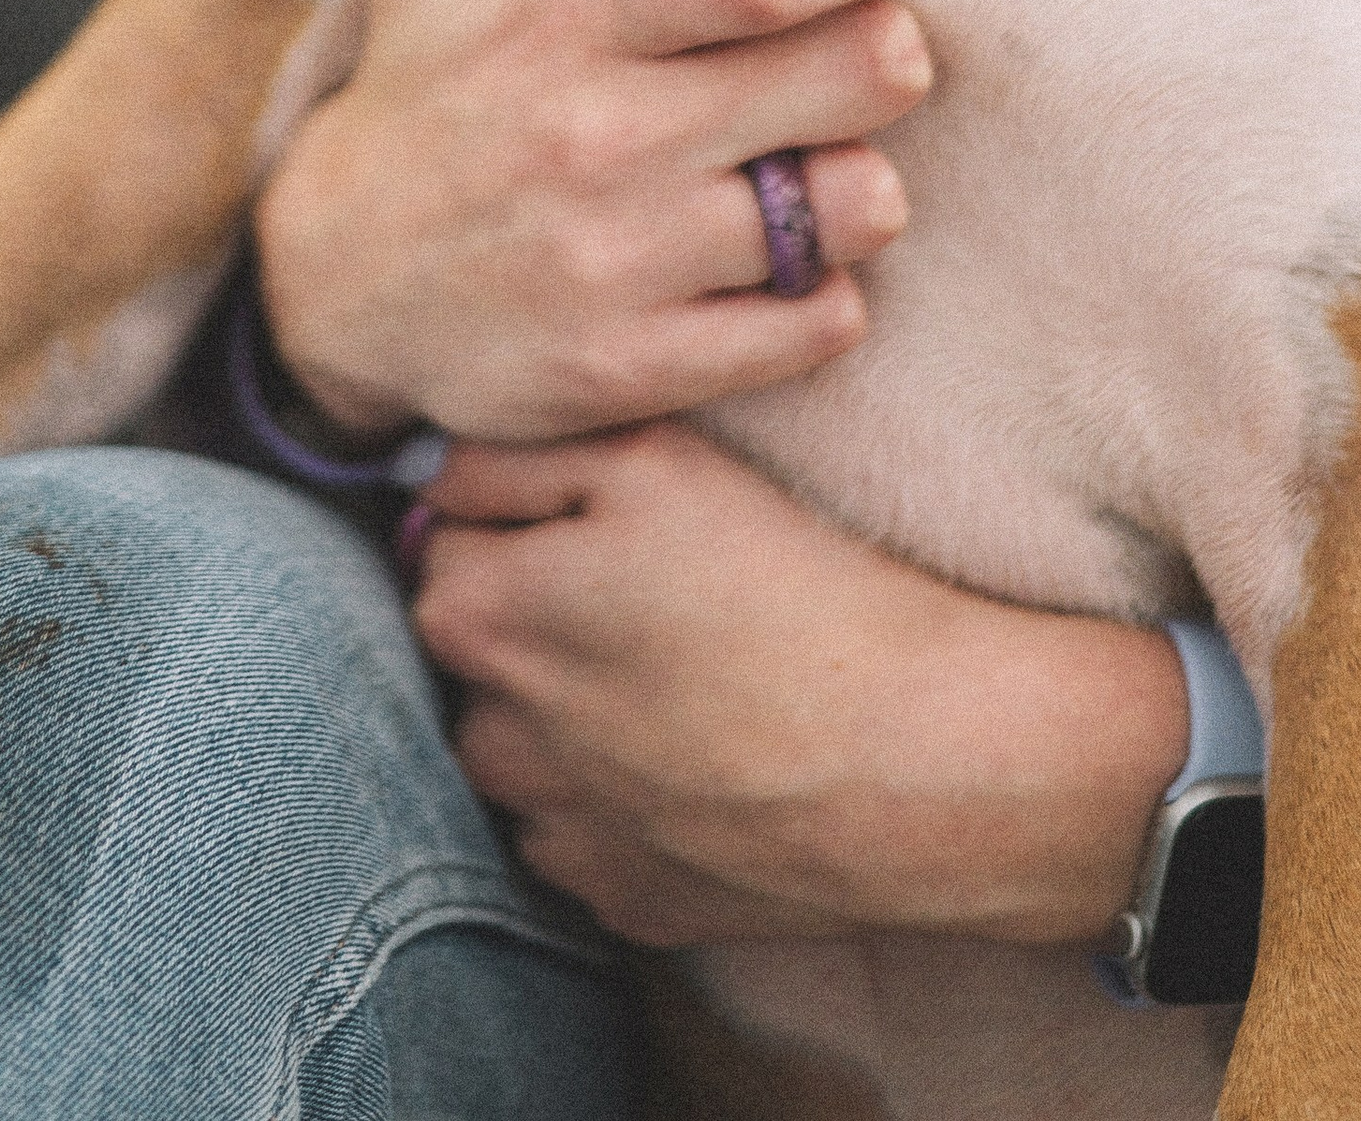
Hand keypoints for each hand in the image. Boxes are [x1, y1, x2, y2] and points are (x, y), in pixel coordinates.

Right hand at [254, 0, 930, 442]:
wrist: (334, 280)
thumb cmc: (425, 68)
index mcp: (561, 11)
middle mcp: (598, 138)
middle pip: (855, 72)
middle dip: (890, 44)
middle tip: (864, 41)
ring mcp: (623, 265)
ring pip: (859, 203)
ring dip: (859, 171)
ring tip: (803, 153)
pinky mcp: (641, 369)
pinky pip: (821, 322)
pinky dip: (820, 284)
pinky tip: (764, 252)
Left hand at [413, 421, 1187, 947]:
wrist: (922, 758)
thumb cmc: (794, 586)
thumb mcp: (653, 462)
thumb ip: (518, 458)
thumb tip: (437, 478)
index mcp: (488, 614)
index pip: (441, 535)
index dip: (513, 511)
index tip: (589, 515)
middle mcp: (500, 732)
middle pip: (470, 647)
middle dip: (525, 612)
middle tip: (637, 592)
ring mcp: (561, 830)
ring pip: (517, 751)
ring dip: (556, 716)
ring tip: (672, 679)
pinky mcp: (625, 902)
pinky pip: (583, 838)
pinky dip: (616, 804)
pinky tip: (698, 763)